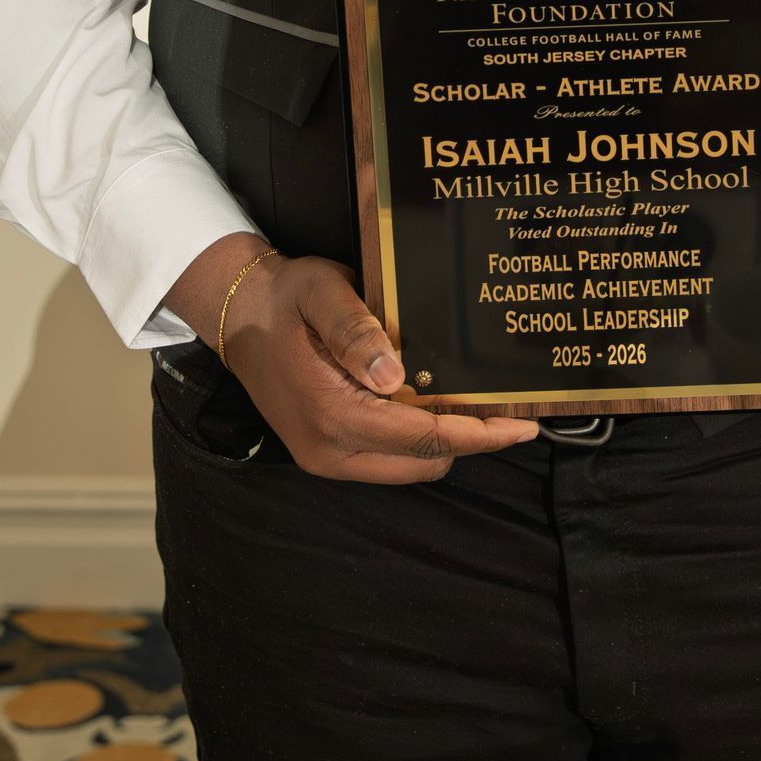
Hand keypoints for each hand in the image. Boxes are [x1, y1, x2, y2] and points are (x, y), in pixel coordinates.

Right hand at [168, 234, 537, 485]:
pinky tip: (429, 403)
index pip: (422, 436)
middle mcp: (328, 449)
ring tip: (470, 402)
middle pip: (422, 462)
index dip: (478, 434)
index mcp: (331, 413)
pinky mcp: (323, 453)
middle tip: (503, 407)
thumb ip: (356, 331)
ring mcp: (324, 457)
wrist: (237, 313)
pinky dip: (415, 439)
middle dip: (468, 440)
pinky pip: (386, 460)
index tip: (523, 427)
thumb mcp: (322, 293)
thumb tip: (395, 377)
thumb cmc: (286, 297)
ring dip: (441, 441)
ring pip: (407, 467)